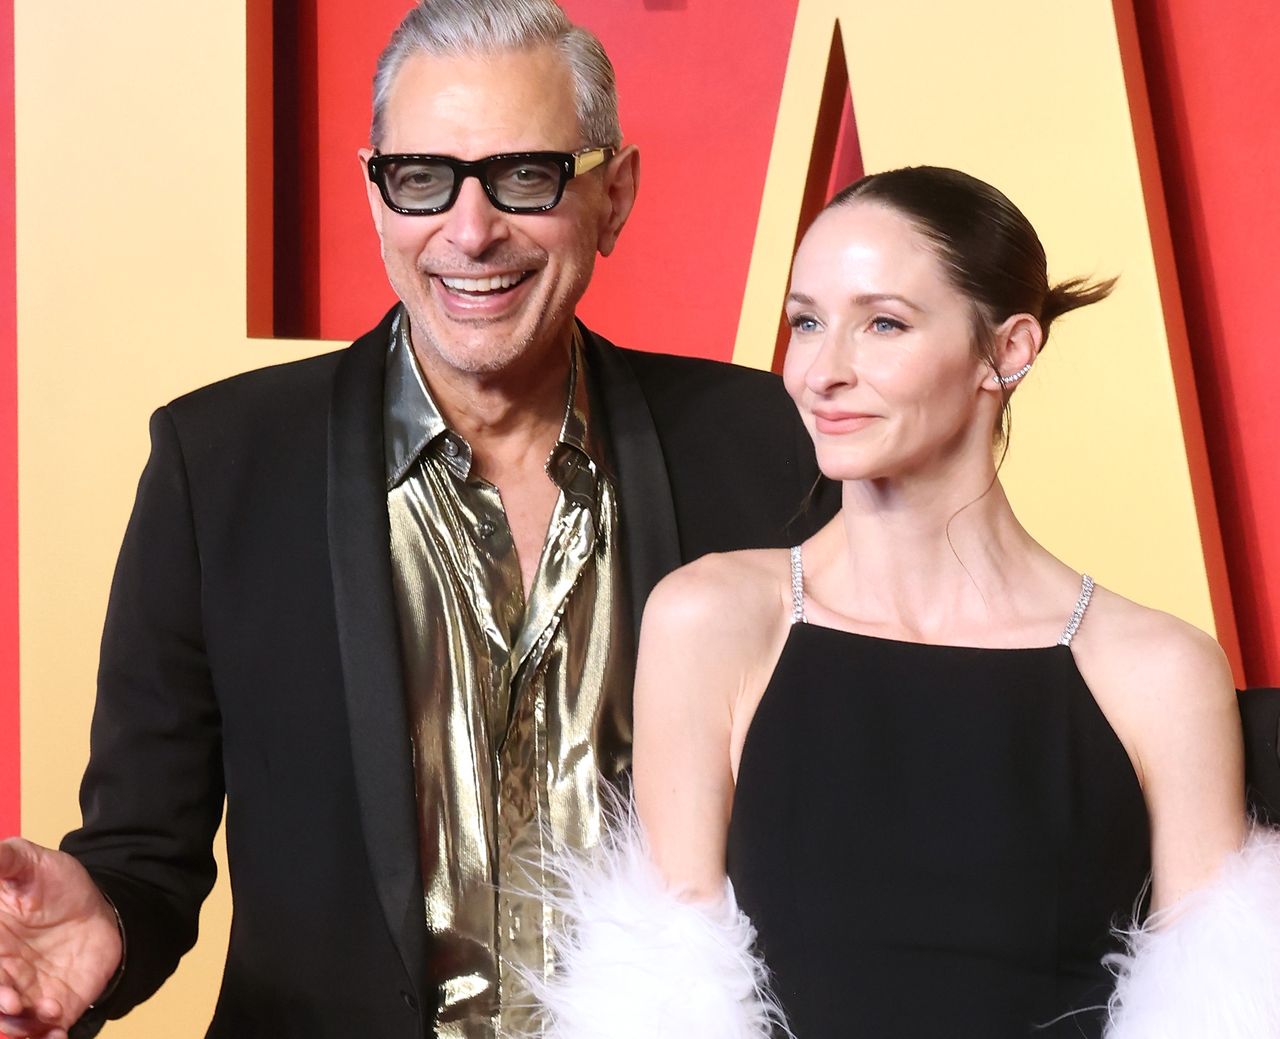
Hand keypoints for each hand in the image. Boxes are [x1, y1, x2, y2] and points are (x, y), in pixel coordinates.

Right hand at [0, 839, 122, 1037]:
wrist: (102, 906)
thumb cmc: (57, 884)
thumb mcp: (28, 864)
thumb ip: (2, 860)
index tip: (4, 990)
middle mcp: (1, 975)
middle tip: (16, 1003)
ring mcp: (25, 997)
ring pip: (11, 1026)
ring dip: (21, 1030)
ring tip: (47, 1014)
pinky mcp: (53, 1010)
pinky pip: (43, 1035)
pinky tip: (57, 1034)